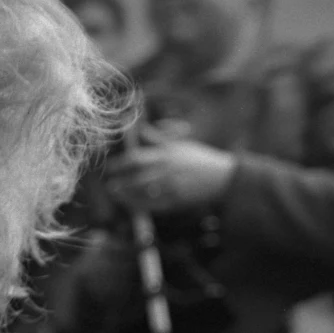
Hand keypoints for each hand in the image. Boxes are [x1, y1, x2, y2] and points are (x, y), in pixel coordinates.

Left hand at [105, 124, 235, 214]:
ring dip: (127, 195)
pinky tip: (132, 206)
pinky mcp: (178, 201)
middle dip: (121, 182)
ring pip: (144, 193)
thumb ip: (156, 138)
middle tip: (109, 186)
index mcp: (166, 154)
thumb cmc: (198, 159)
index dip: (119, 164)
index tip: (109, 168)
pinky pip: (155, 206)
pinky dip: (141, 206)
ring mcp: (173, 187)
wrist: (224, 177)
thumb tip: (140, 126)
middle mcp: (167, 170)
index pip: (136, 158)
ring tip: (116, 196)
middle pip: (137, 177)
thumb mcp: (179, 145)